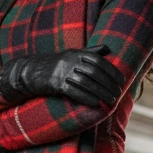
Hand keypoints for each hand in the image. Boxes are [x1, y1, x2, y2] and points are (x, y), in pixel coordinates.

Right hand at [0, 46, 123, 108]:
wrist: (30, 72)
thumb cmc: (55, 65)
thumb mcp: (72, 54)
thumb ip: (90, 52)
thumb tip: (108, 48)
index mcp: (76, 53)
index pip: (98, 61)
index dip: (112, 71)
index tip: (121, 81)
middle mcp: (70, 61)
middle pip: (94, 73)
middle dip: (108, 85)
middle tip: (118, 94)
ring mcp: (62, 72)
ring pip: (86, 83)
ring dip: (101, 93)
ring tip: (110, 101)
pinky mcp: (55, 83)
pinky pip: (73, 92)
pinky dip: (86, 98)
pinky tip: (95, 104)